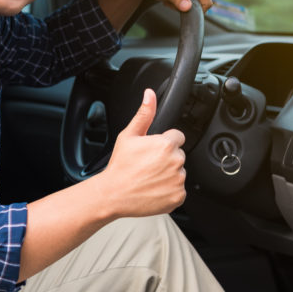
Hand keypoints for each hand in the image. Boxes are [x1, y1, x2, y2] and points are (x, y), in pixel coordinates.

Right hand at [97, 88, 186, 216]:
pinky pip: (179, 190)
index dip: (164, 142)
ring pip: (179, 172)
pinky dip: (169, 190)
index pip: (177, 137)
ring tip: (150, 177)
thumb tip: (149, 95)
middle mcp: (176, 161)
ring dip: (169, 174)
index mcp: (166, 144)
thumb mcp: (129, 135)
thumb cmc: (120, 166)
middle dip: (167, 158)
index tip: (153, 151)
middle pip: (178, 154)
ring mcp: (178, 180)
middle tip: (148, 165)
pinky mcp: (178, 196)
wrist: (113, 194)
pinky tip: (154, 189)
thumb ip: (144, 114)